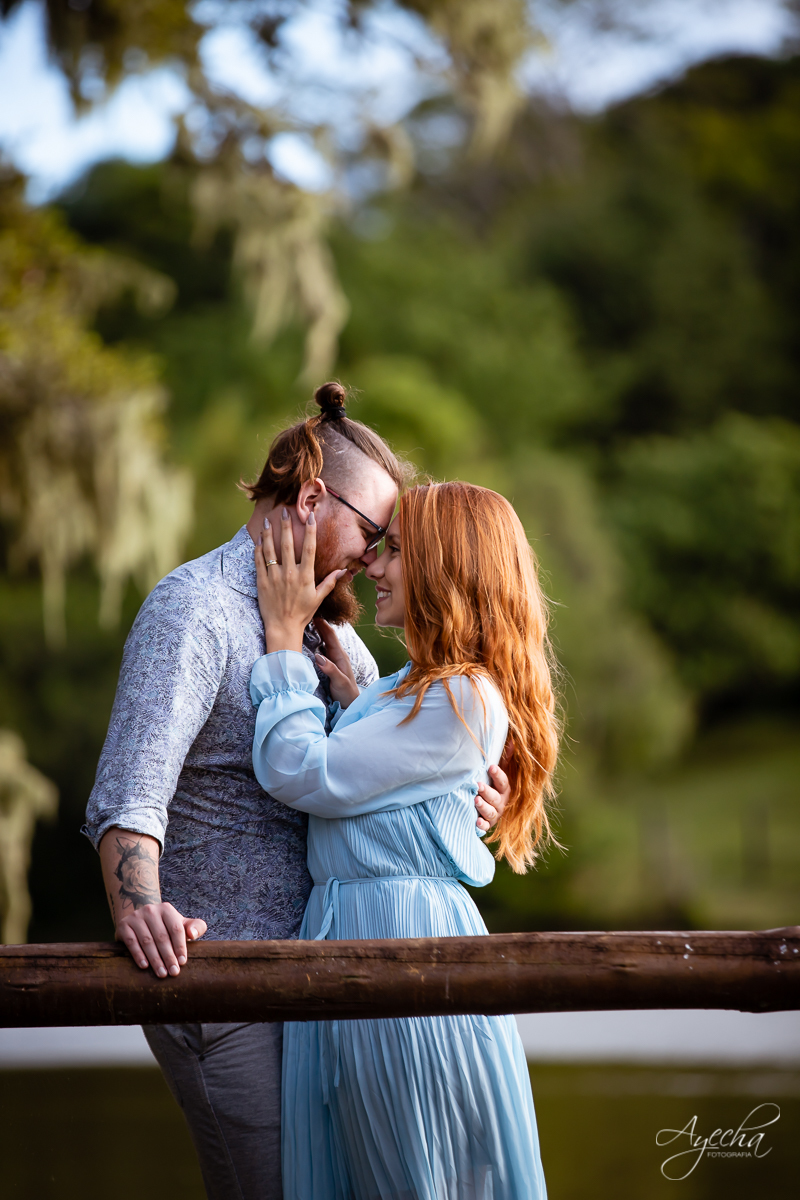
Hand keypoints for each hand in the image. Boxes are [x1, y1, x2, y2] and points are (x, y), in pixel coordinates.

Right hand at [116, 903, 207, 977]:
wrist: (139, 921)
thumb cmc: (165, 926)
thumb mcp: (181, 924)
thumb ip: (196, 926)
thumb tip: (193, 935)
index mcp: (167, 909)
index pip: (175, 929)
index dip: (180, 946)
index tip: (183, 962)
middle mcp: (150, 910)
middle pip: (162, 937)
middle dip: (168, 956)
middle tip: (173, 972)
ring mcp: (136, 917)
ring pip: (147, 941)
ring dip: (155, 959)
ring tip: (161, 973)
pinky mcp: (123, 925)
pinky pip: (132, 942)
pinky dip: (138, 955)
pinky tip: (145, 966)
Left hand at [255, 510, 345, 651]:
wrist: (283, 628)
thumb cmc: (302, 613)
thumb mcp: (318, 598)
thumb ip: (329, 582)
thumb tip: (343, 571)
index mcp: (305, 576)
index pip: (309, 548)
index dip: (310, 531)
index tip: (310, 516)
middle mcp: (290, 574)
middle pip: (287, 544)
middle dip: (286, 525)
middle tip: (285, 511)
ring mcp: (274, 577)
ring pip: (270, 550)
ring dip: (269, 533)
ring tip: (268, 520)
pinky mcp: (262, 582)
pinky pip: (259, 562)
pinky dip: (258, 549)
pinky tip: (259, 539)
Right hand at [313, 618, 360, 708]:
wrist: (350, 704)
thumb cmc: (347, 694)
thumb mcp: (340, 682)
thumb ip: (331, 670)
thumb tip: (319, 657)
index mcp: (341, 656)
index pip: (331, 637)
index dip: (323, 625)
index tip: (314, 614)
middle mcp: (337, 655)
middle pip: (327, 636)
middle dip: (319, 625)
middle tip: (307, 614)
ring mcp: (334, 659)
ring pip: (324, 642)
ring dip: (317, 632)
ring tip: (306, 623)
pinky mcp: (329, 665)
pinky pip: (322, 650)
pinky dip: (315, 642)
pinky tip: (309, 640)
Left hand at [475, 763, 510, 831]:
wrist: (490, 807)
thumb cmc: (493, 786)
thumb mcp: (500, 772)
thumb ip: (505, 759)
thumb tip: (512, 741)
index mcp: (505, 789)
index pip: (503, 782)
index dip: (498, 775)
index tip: (491, 767)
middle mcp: (501, 802)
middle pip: (496, 798)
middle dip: (487, 792)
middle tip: (478, 785)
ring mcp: (495, 814)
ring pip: (491, 812)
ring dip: (484, 807)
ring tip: (475, 800)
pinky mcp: (487, 824)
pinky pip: (486, 826)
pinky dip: (482, 825)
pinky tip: (477, 822)